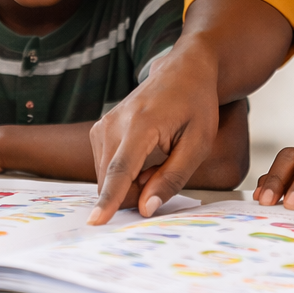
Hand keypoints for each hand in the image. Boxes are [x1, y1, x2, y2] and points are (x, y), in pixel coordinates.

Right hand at [88, 47, 218, 223]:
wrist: (183, 69)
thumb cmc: (196, 104)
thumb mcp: (198, 143)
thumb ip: (172, 177)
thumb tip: (146, 207)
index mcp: (140, 124)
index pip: (120, 170)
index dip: (109, 200)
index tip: (95, 223)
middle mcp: (114, 122)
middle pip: (110, 178)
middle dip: (132, 194)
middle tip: (163, 177)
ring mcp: (104, 124)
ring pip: (106, 175)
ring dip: (128, 184)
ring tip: (158, 161)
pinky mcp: (101, 129)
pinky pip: (106, 165)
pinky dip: (123, 173)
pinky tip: (145, 159)